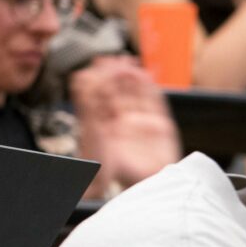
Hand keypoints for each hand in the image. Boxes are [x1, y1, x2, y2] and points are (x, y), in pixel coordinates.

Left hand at [71, 57, 181, 192]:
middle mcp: (121, 123)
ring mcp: (140, 124)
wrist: (139, 187)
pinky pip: (155, 103)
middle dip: (114, 73)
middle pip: (117, 91)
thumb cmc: (112, 170)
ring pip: (136, 94)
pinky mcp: (160, 128)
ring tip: (127, 62)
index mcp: (103, 125)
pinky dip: (151, 87)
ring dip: (132, 76)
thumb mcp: (93, 132)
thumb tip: (85, 78)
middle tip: (112, 59)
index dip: (98, 77)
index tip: (97, 64)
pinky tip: (145, 75)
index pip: (99, 94)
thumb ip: (90, 105)